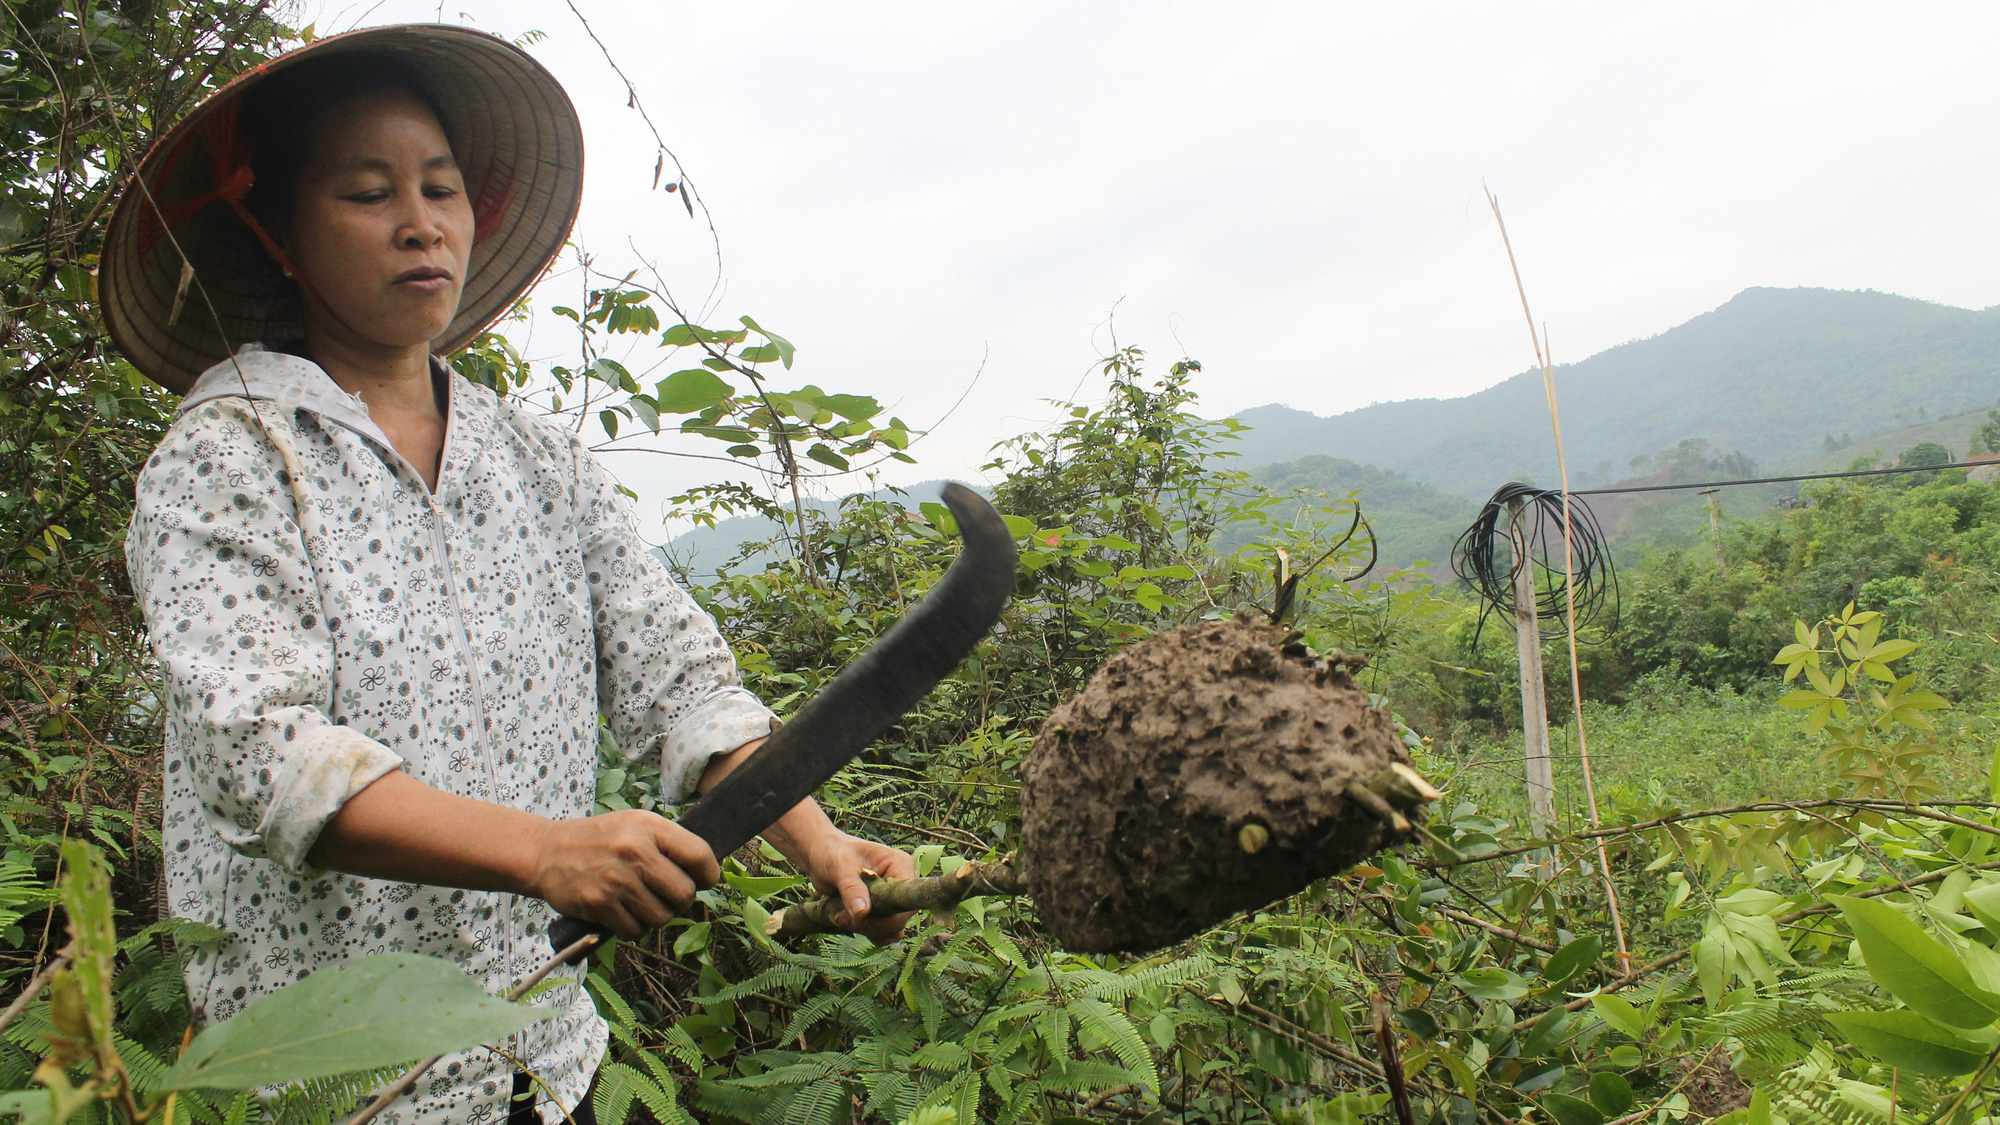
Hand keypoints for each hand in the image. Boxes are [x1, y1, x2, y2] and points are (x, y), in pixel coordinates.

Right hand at [527, 811, 719, 936]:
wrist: (547, 852)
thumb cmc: (601, 840)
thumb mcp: (636, 825)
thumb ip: (670, 844)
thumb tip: (707, 874)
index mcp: (649, 827)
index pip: (699, 855)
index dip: (708, 874)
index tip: (703, 880)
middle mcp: (634, 852)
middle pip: (684, 894)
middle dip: (680, 900)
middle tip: (667, 895)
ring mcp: (616, 880)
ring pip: (662, 917)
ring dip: (656, 915)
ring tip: (641, 901)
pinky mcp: (599, 904)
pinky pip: (635, 930)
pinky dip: (634, 926)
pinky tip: (623, 910)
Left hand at [796, 830, 916, 943]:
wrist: (820, 856)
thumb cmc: (831, 852)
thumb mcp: (840, 867)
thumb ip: (852, 889)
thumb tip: (863, 913)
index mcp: (899, 864)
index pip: (906, 898)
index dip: (891, 915)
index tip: (865, 918)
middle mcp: (900, 881)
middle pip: (901, 916)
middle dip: (875, 924)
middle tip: (848, 917)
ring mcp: (892, 896)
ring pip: (892, 927)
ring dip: (868, 929)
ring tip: (843, 918)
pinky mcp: (882, 908)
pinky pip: (883, 930)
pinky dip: (866, 931)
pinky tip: (845, 920)